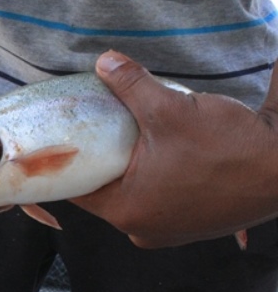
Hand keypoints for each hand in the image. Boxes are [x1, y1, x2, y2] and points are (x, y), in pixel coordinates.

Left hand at [71, 51, 277, 247]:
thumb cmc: (228, 147)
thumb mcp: (170, 109)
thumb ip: (130, 85)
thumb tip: (103, 62)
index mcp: (127, 211)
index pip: (77, 187)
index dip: (67, 160)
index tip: (62, 138)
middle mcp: (143, 229)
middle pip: (104, 190)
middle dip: (100, 159)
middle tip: (91, 128)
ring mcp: (170, 230)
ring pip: (132, 193)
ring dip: (128, 167)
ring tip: (124, 136)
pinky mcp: (193, 223)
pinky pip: (158, 197)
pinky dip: (153, 176)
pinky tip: (157, 151)